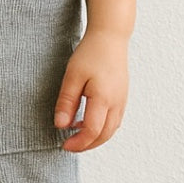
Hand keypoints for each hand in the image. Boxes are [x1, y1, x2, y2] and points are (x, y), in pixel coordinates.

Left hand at [54, 30, 129, 151]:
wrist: (110, 37)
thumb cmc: (91, 53)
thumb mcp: (72, 76)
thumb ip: (67, 102)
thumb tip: (60, 125)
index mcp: (104, 99)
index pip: (92, 131)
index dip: (78, 143)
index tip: (64, 145)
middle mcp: (117, 103)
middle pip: (104, 135)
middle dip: (87, 145)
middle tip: (69, 146)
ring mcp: (122, 100)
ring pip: (111, 129)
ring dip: (95, 138)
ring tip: (77, 136)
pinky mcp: (122, 96)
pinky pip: (115, 120)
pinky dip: (103, 128)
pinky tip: (88, 122)